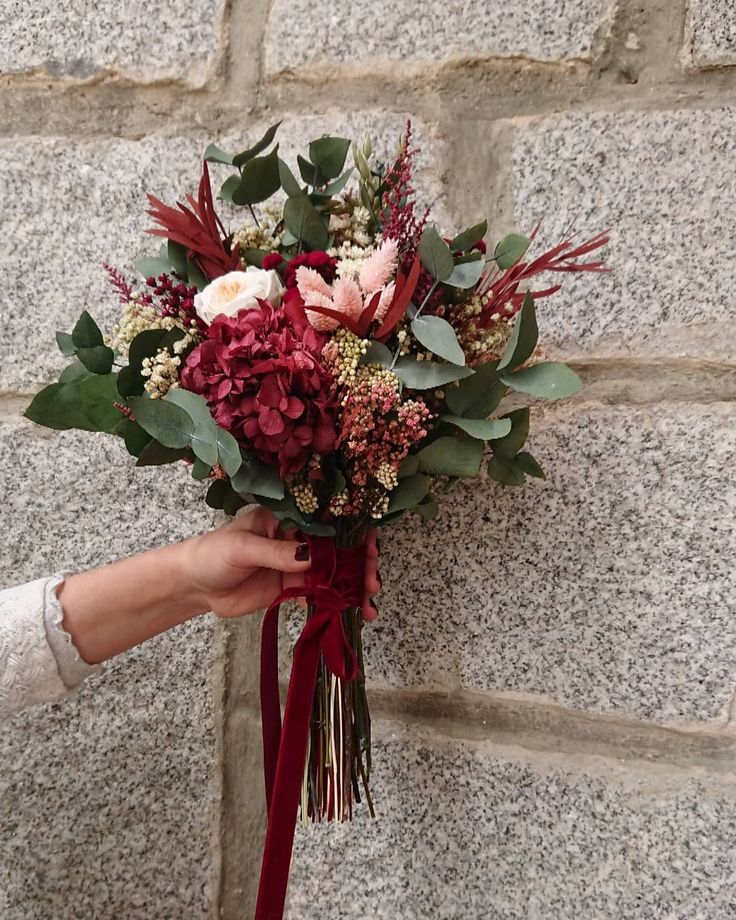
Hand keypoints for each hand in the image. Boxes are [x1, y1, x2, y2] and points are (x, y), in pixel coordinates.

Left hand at [181, 508, 380, 620]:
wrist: (194, 585)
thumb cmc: (213, 553)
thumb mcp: (243, 548)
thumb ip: (277, 553)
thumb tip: (311, 558)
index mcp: (287, 518)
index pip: (326, 521)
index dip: (352, 532)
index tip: (371, 545)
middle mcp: (296, 540)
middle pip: (337, 550)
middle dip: (359, 564)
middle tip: (372, 581)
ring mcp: (295, 566)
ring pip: (332, 574)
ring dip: (352, 587)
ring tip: (369, 603)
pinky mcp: (290, 589)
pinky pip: (318, 595)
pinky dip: (336, 604)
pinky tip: (352, 614)